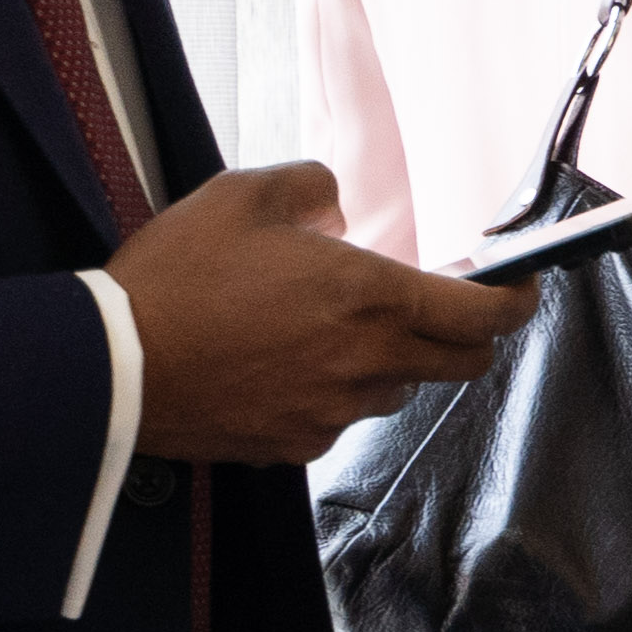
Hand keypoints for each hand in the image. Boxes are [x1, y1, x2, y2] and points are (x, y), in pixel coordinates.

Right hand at [110, 161, 530, 464]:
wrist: (109, 364)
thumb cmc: (177, 276)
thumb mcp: (244, 194)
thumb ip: (314, 187)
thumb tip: (338, 209)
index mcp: (373, 297)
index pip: (486, 314)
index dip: (518, 301)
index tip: (522, 289)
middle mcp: (369, 361)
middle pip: (463, 363)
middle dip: (467, 336)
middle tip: (441, 310)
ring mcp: (336, 410)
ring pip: (399, 391)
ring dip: (389, 364)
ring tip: (328, 333)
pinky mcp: (298, 444)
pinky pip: (340, 420)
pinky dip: (333, 395)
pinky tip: (283, 369)